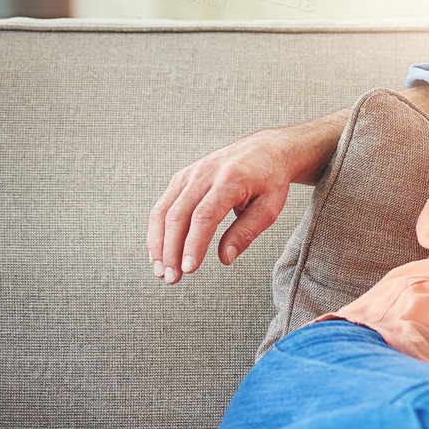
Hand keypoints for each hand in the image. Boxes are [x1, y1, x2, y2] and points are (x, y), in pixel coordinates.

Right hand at [148, 121, 326, 283]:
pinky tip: (159, 252)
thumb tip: (225, 258)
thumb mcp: (269, 207)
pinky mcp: (182, 177)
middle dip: (171, 250)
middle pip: (178, 215)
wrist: (265, 150)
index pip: (204, 216)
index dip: (193, 244)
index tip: (189, 268)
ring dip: (158, 243)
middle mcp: (204, 174)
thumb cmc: (270, 180)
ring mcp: (189, 174)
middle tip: (172, 278)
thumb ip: (247, 232)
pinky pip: (163, 205)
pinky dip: (157, 231)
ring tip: (161, 270)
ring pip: (163, 210)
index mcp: (230, 180)